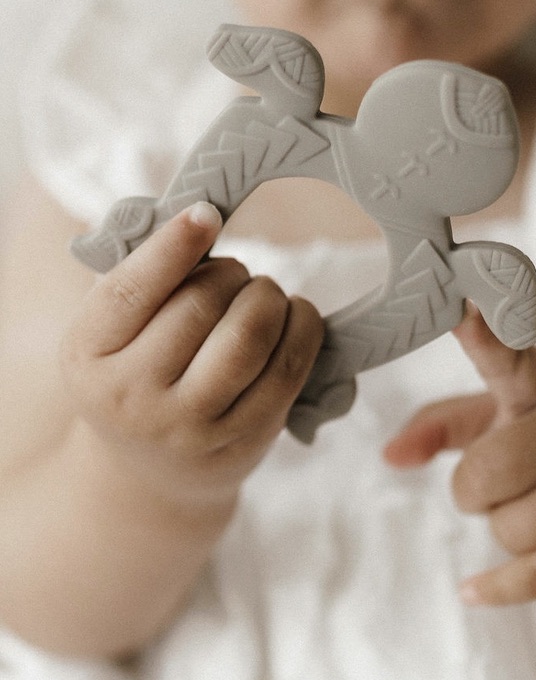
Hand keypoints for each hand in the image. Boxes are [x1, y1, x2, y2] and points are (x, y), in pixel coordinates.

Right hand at [62, 203, 323, 508]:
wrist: (153, 466)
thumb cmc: (139, 366)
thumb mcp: (114, 327)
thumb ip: (145, 273)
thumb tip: (200, 215)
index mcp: (87, 355)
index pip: (132, 290)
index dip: (174, 245)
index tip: (207, 213)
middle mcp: (130, 398)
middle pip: (201, 305)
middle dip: (233, 273)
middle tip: (237, 273)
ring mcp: (188, 428)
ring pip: (249, 337)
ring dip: (270, 297)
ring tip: (264, 295)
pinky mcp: (242, 442)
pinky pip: (287, 370)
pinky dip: (302, 327)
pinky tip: (295, 315)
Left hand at [384, 304, 535, 605]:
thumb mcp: (515, 408)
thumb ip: (444, 423)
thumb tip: (389, 455)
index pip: (509, 357)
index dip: (484, 334)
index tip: (462, 304)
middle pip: (480, 480)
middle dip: (478, 491)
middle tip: (512, 477)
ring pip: (505, 532)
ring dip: (510, 529)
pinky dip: (499, 588)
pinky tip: (470, 590)